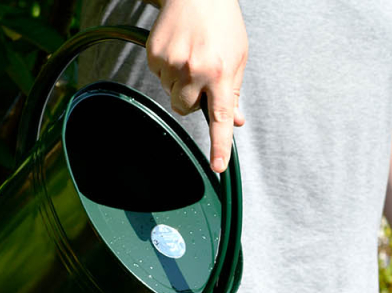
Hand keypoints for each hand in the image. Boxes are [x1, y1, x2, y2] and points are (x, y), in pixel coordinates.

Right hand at [146, 0, 246, 172]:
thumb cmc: (222, 25)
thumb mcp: (237, 59)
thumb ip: (233, 92)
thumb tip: (235, 122)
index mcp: (220, 73)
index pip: (220, 118)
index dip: (219, 145)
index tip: (217, 167)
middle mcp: (194, 70)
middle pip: (185, 109)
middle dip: (192, 99)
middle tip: (201, 77)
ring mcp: (171, 63)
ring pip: (171, 93)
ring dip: (180, 82)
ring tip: (190, 56)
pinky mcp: (153, 55)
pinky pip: (158, 76)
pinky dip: (167, 69)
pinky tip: (178, 50)